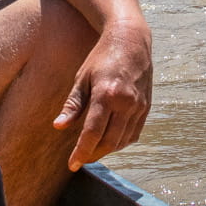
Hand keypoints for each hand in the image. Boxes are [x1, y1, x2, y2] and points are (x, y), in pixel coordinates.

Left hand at [55, 22, 152, 168]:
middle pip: (109, 141)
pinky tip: (109, 140)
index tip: (72, 165)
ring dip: (106, 150)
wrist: (131, 41)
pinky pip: (134, 134)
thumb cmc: (102, 57)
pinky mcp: (146, 107)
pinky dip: (121, 142)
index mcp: (107, 94)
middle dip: (93, 155)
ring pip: (123, 141)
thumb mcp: (82, 77)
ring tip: (92, 150)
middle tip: (80, 159)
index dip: (82, 152)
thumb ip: (73, 105)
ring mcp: (139, 106)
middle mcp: (126, 102)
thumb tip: (59, 127)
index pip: (93, 132)